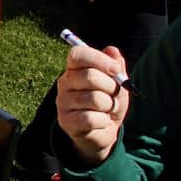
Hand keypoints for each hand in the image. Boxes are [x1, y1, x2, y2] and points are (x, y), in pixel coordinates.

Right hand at [56, 44, 128, 166]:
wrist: (103, 131)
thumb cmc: (109, 103)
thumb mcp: (117, 84)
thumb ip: (116, 67)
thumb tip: (112, 50)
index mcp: (74, 69)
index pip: (77, 54)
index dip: (99, 59)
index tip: (116, 70)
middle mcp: (64, 83)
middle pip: (90, 76)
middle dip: (111, 87)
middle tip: (115, 95)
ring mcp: (63, 102)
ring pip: (94, 99)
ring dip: (109, 106)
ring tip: (108, 110)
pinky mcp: (65, 121)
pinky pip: (90, 118)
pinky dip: (103, 121)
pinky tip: (101, 122)